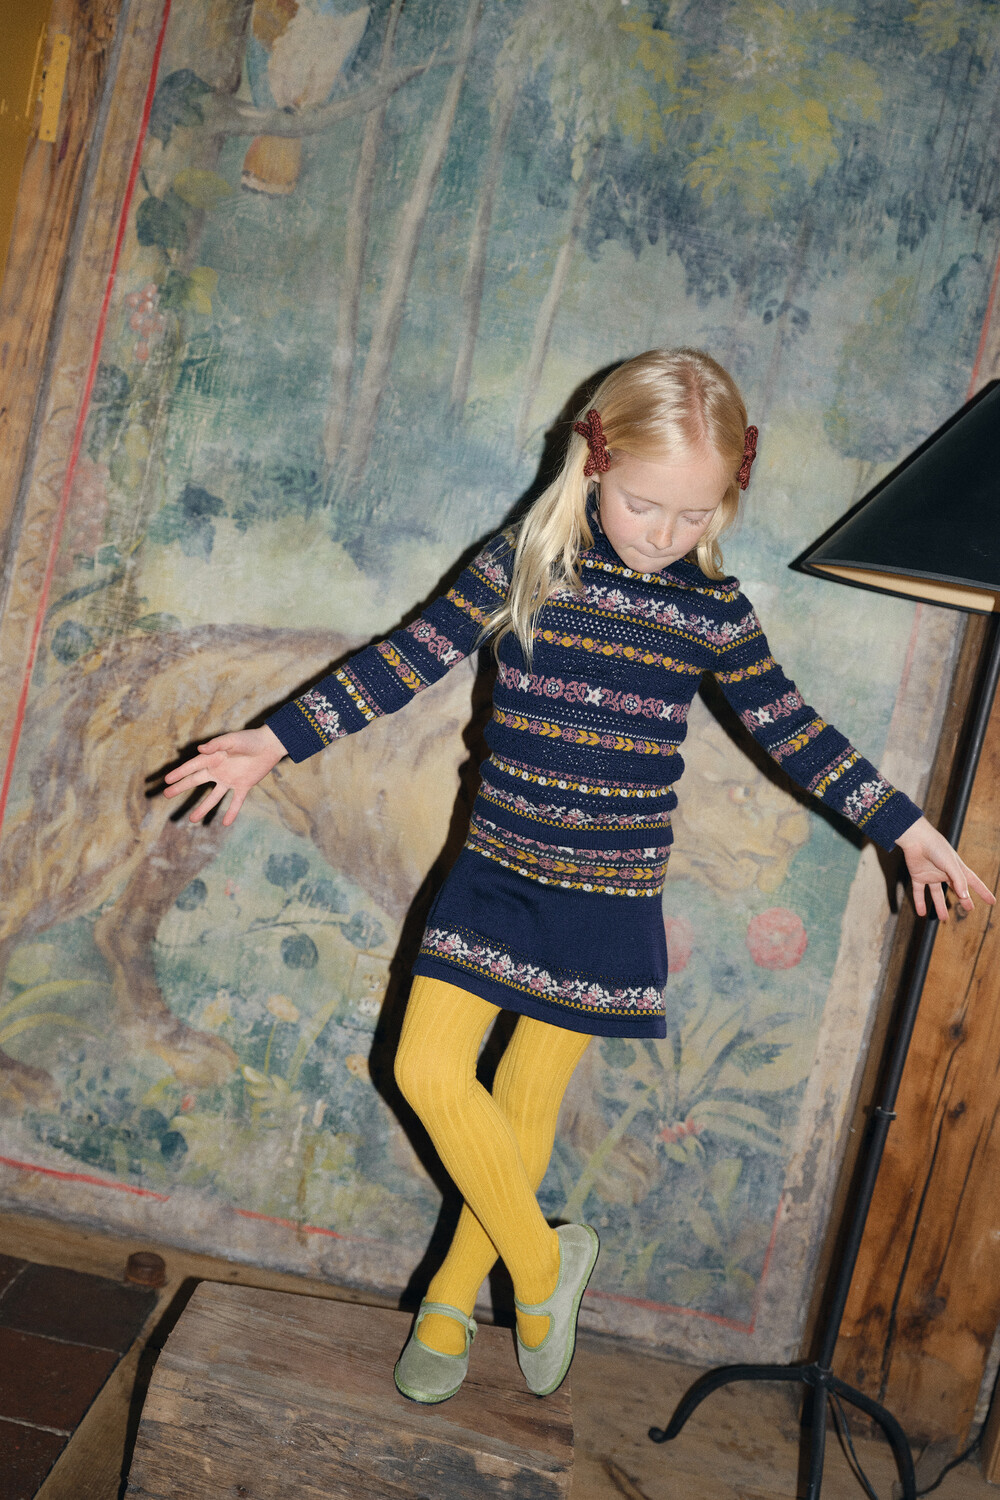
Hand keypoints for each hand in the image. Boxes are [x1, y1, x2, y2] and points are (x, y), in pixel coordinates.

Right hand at [162, 725, 286, 825]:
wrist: (269, 745)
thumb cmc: (249, 739)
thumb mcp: (231, 740)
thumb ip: (216, 745)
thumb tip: (200, 748)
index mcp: (213, 758)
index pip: (192, 767)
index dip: (179, 773)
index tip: (166, 780)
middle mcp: (218, 770)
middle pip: (196, 781)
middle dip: (181, 787)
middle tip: (166, 794)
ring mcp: (230, 780)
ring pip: (214, 797)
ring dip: (203, 808)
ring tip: (192, 820)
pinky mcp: (243, 786)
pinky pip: (236, 802)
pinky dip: (231, 812)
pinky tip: (225, 823)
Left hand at [894, 815, 995, 920]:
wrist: (916, 839)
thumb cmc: (936, 848)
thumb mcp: (951, 864)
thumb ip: (958, 880)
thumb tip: (965, 897)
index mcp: (957, 868)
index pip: (973, 882)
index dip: (982, 891)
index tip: (992, 901)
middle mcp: (945, 873)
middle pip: (956, 889)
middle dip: (963, 899)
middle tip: (970, 909)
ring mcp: (931, 875)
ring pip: (937, 894)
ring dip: (940, 906)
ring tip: (943, 918)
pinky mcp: (918, 876)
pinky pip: (919, 892)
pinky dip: (920, 903)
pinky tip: (921, 913)